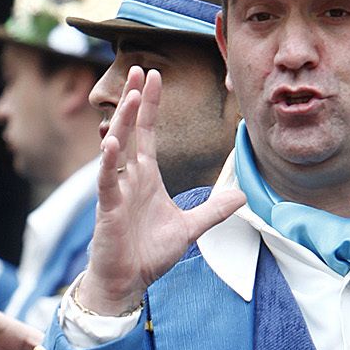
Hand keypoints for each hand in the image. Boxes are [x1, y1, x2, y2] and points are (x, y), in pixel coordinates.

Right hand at [80, 68, 246, 316]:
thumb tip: (242, 195)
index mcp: (145, 176)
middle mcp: (129, 177)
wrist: (128, 281)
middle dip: (132, 99)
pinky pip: (106, 180)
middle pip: (130, 130)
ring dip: (121, 122)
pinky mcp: (108, 208)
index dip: (149, 104)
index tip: (153, 77)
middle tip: (137, 69)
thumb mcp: (190, 228)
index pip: (146, 132)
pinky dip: (108, 162)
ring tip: (128, 96)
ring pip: (116, 148)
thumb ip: (213, 210)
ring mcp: (116, 190)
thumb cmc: (149, 253)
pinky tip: (111, 143)